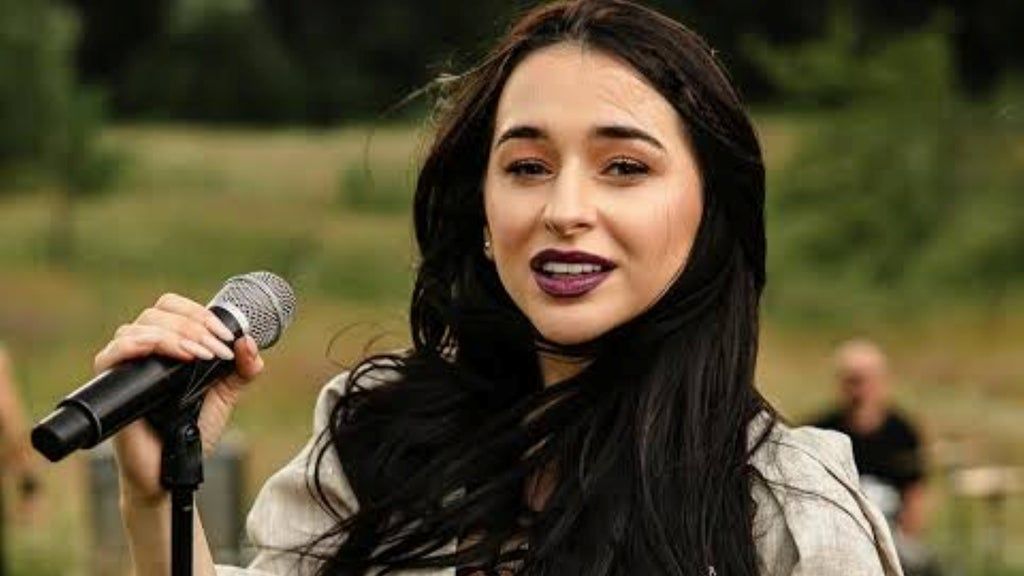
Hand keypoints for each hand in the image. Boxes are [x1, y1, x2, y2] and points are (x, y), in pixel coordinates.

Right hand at [93, 293, 263, 507]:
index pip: (172, 306)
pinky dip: (146, 344)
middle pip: (158, 312)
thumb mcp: (225, 394)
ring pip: (140, 326)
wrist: (172, 469)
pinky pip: (115, 351)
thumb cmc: (192, 431)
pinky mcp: (108, 385)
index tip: (226, 337)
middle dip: (195, 326)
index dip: (199, 313)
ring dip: (178, 336)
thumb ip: (242, 369)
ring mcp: (124, 366)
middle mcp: (142, 350)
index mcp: (167, 345)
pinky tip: (176, 356)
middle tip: (217, 351)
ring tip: (203, 357)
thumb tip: (248, 342)